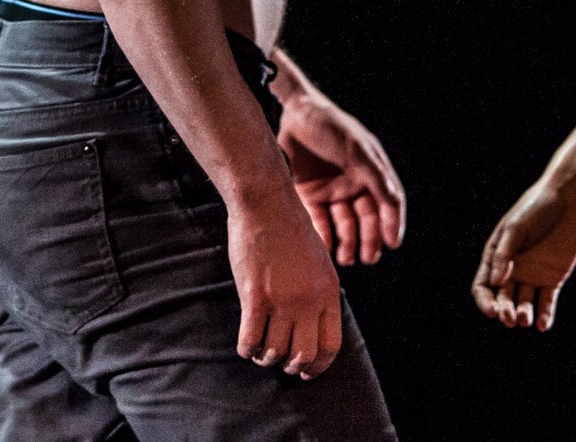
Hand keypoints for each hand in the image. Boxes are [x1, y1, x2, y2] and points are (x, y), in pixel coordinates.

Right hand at [227, 185, 343, 378]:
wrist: (267, 203)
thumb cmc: (289, 228)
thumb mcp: (318, 260)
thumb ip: (318, 292)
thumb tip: (311, 324)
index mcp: (329, 291)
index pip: (330, 345)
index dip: (319, 366)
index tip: (307, 372)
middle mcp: (308, 300)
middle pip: (304, 354)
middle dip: (293, 366)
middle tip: (281, 363)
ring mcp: (281, 300)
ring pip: (275, 351)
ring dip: (266, 357)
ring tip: (260, 351)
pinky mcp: (254, 296)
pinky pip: (250, 339)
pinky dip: (247, 349)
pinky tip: (245, 346)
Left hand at [277, 92, 406, 265]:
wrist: (293, 112)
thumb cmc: (331, 126)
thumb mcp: (358, 150)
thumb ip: (377, 177)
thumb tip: (395, 204)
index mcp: (371, 172)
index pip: (387, 203)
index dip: (392, 223)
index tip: (393, 243)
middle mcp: (353, 184)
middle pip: (366, 218)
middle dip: (368, 239)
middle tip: (368, 258)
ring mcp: (331, 190)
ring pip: (343, 224)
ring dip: (347, 242)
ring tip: (347, 258)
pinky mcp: (308, 194)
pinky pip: (318, 220)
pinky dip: (323, 235)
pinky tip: (326, 248)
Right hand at [472, 181, 575, 331]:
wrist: (567, 199)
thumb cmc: (535, 208)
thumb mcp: (516, 227)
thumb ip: (504, 253)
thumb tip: (495, 282)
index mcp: (496, 256)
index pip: (483, 285)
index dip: (484, 301)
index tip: (492, 311)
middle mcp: (512, 269)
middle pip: (503, 298)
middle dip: (504, 311)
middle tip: (510, 319)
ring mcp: (533, 275)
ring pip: (524, 303)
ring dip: (523, 314)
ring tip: (526, 320)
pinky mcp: (553, 278)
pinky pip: (546, 302)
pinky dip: (544, 315)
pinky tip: (542, 325)